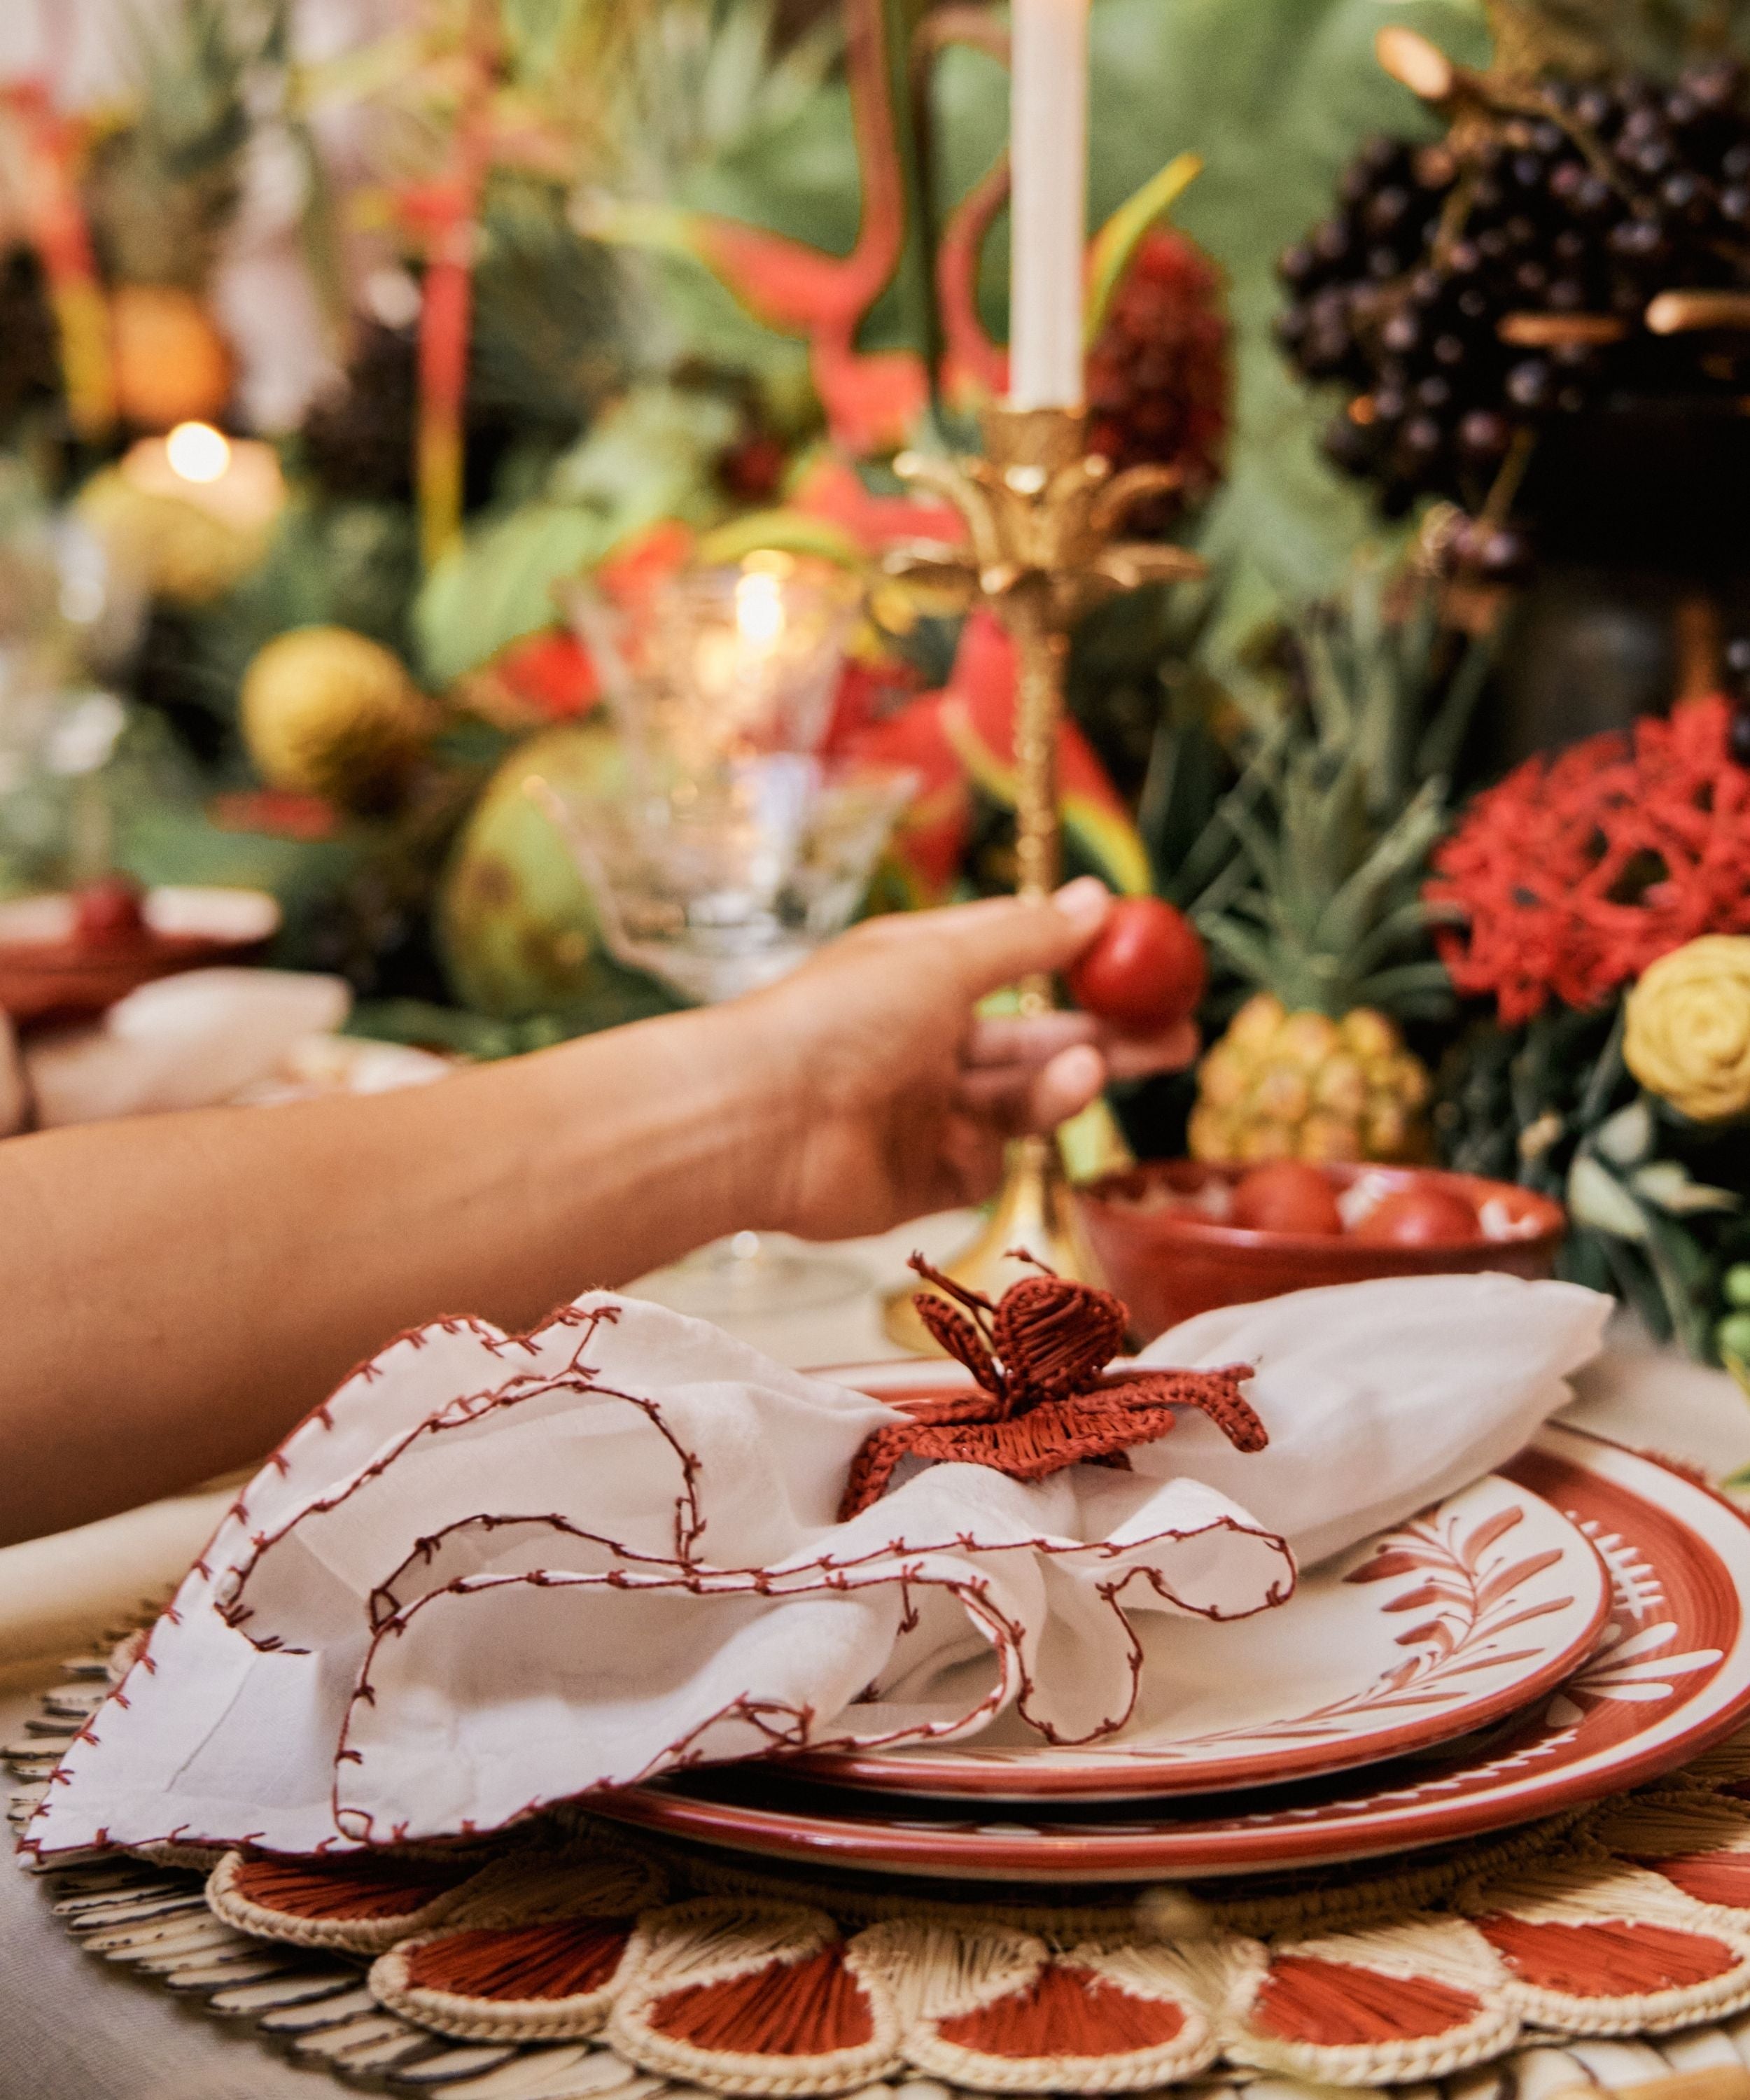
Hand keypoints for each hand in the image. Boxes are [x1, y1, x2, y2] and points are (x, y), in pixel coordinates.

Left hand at [738, 878, 1197, 1242]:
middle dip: (1111, 1037)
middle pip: (1037, 1040)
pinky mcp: (920, 1180)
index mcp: (924, 975)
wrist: (756, 1123)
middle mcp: (928, 1041)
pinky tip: (970, 1139)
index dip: (1082, 962)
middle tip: (1180, 1036)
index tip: (1148, 965)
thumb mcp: (943, 959)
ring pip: (1021, 1102)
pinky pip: (986, 1167)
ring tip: (1088, 1069)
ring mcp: (925, 1113)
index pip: (1018, 961)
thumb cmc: (837, 1020)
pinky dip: (993, 1152)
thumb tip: (1100, 897)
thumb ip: (1027, 937)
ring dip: (1062, 1085)